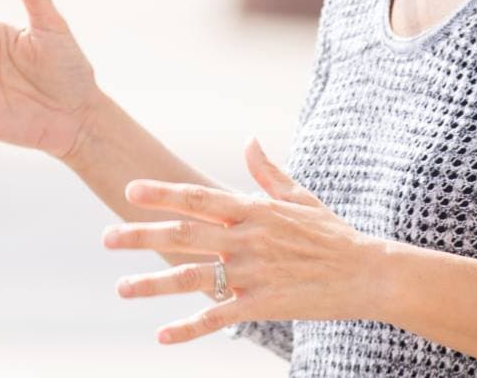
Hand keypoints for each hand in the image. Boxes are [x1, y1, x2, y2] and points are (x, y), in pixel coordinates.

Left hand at [103, 139, 383, 343]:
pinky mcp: (263, 304)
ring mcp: (254, 273)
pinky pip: (219, 318)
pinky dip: (189, 329)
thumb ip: (268, 172)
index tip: (129, 191)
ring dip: (154, 283)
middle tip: (106, 237)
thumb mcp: (301, 197)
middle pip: (185, 234)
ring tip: (122, 288)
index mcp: (254, 210)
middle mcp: (248, 238)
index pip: (198, 198)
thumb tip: (249, 140)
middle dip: (142, 235)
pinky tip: (162, 335)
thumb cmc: (334, 235)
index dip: (163, 194)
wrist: (370, 273)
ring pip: (194, 278)